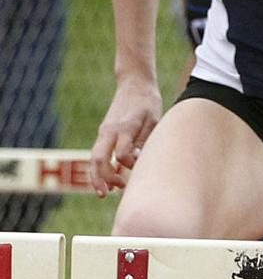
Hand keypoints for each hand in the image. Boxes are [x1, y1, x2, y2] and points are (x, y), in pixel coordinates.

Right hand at [89, 80, 162, 196]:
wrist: (134, 84)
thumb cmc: (148, 103)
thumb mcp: (154, 120)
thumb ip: (144, 140)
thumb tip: (135, 162)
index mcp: (125, 127)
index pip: (122, 153)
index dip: (129, 166)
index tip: (139, 169)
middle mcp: (110, 130)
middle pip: (98, 159)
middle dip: (101, 179)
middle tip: (108, 194)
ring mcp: (104, 131)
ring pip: (94, 158)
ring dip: (97, 176)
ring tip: (105, 193)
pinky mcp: (104, 133)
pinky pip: (98, 153)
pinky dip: (99, 168)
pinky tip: (108, 180)